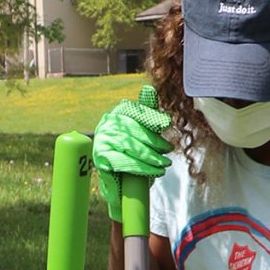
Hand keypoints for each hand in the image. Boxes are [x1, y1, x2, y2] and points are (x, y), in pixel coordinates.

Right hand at [92, 84, 170, 220]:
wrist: (122, 180)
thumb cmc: (136, 150)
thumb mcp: (144, 130)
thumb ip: (147, 110)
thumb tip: (148, 90)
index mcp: (118, 112)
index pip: (134, 110)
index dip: (150, 116)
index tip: (166, 124)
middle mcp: (107, 124)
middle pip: (133, 129)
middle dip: (154, 141)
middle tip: (169, 149)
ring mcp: (101, 141)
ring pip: (129, 146)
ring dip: (150, 156)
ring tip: (164, 164)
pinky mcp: (100, 159)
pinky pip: (123, 162)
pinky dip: (141, 168)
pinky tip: (153, 172)